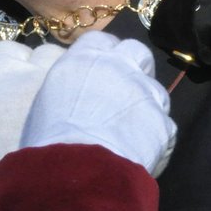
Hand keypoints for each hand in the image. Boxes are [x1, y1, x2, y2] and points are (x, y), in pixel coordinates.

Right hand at [20, 31, 175, 175]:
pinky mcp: (163, 123)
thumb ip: (67, 88)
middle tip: (126, 90)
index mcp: (84, 59)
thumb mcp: (46, 101)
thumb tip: (74, 95)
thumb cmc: (48, 139)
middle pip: (138, 52)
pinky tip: (141, 156)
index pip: (101, 40)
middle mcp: (119, 68)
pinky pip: (164, 129)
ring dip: (147, 106)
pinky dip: (155, 140)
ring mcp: (145, 94)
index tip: (101, 68)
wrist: (77, 170)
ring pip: (156, 91)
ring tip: (131, 131)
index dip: (104, 54)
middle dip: (136, 67)